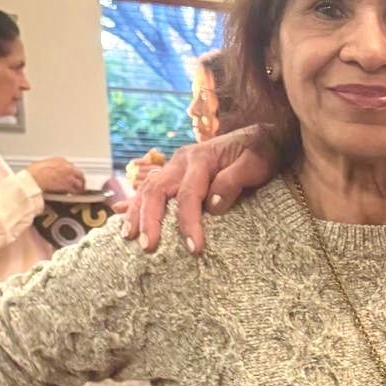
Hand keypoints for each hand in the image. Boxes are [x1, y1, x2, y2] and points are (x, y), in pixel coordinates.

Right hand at [28, 156, 85, 193]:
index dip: (72, 174)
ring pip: (80, 182)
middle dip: (79, 180)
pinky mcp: (68, 185)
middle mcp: (66, 166)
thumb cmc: (33, 173)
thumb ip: (50, 167)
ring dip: (79, 187)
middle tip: (79, 186)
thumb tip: (49, 172)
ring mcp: (69, 175)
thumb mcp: (41, 165)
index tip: (72, 177)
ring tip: (78, 192)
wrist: (32, 180)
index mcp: (60, 160)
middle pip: (79, 173)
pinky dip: (76, 193)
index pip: (71, 166)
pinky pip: (76, 190)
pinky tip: (75, 196)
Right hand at [122, 124, 278, 253]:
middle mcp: (181, 161)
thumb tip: (212, 206)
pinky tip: (123, 219)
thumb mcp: (254, 163)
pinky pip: (150, 189)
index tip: (194, 248)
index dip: (189, 222)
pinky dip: (136, 204)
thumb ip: (233, 181)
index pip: (189, 195)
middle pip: (156, 190)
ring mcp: (175, 167)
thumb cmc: (260, 152)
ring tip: (128, 238)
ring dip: (137, 214)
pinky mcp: (175, 175)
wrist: (261, 137)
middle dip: (150, 220)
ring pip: (147, 189)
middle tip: (149, 247)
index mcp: (200, 158)